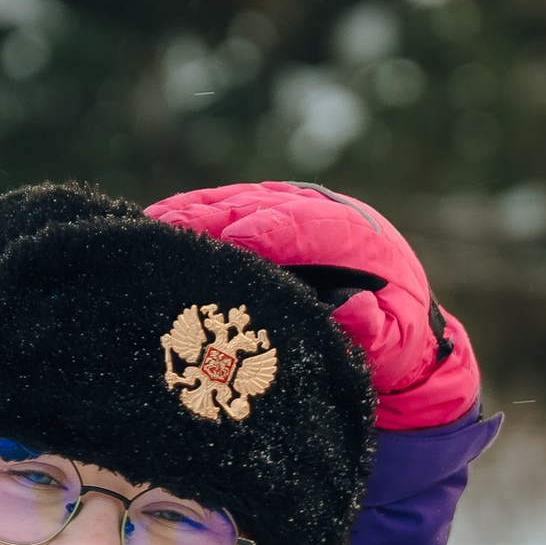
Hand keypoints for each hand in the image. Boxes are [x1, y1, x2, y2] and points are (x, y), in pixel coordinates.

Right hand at [144, 180, 480, 426]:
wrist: (393, 322)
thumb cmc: (391, 338)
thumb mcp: (395, 342)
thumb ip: (376, 330)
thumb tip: (354, 311)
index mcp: (360, 237)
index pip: (309, 225)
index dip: (271, 231)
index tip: (238, 241)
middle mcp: (321, 210)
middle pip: (262, 205)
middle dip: (217, 218)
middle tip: (172, 231)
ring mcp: (288, 207)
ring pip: (236, 201)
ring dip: (193, 214)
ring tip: (150, 227)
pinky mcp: (262, 213)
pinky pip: (221, 206)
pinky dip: (187, 214)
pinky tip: (151, 224)